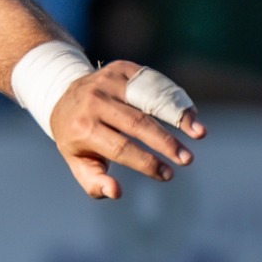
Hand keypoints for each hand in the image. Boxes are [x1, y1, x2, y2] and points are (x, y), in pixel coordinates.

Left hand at [46, 61, 204, 200]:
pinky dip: (173, 99)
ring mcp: (108, 82)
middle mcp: (95, 102)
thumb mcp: (78, 163)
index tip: (168, 175)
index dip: (147, 163)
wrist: (62, 95)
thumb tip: (116, 192)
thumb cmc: (77, 138)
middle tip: (188, 160)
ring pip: (150, 99)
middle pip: (138, 123)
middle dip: (166, 143)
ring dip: (177, 116)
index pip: (121, 148)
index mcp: (83, 128)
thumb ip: (95, 182)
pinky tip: (189, 115)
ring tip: (199, 133)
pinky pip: (153, 83)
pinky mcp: (121, 69)